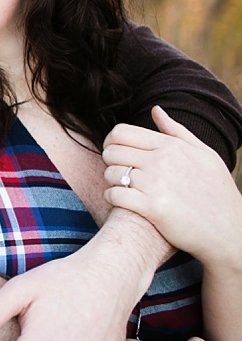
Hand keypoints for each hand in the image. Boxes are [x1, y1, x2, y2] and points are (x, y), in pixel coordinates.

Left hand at [102, 106, 241, 266]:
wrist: (229, 230)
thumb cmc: (217, 191)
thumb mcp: (204, 154)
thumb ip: (176, 131)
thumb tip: (155, 109)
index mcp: (171, 146)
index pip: (121, 132)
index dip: (111, 142)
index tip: (116, 153)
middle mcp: (161, 161)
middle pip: (111, 151)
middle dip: (110, 161)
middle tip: (120, 172)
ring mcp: (156, 184)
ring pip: (111, 173)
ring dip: (112, 181)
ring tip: (123, 187)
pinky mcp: (152, 208)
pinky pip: (113, 195)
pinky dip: (111, 198)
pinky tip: (121, 201)